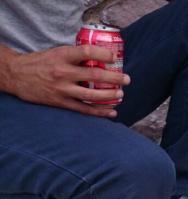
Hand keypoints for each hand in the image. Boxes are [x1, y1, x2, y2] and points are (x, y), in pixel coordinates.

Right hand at [5, 45, 129, 116]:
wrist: (16, 75)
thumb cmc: (41, 62)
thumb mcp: (56, 52)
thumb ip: (76, 55)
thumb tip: (101, 57)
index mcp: (62, 56)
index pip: (87, 52)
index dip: (103, 54)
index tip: (113, 57)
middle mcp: (63, 72)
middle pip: (94, 76)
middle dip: (114, 79)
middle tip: (126, 79)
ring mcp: (62, 89)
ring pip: (91, 95)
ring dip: (110, 96)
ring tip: (121, 95)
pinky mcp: (60, 102)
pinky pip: (83, 109)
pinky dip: (99, 112)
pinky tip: (111, 112)